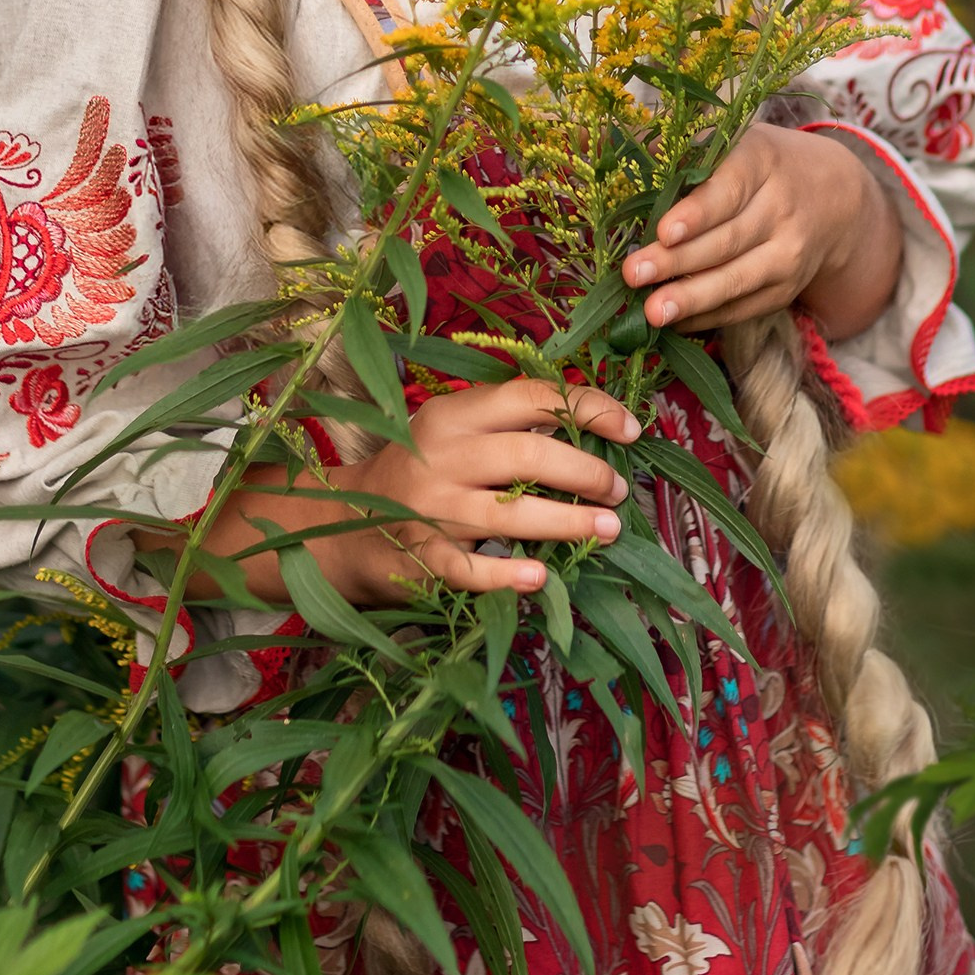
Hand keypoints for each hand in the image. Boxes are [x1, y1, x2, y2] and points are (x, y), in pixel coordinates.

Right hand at [336, 379, 638, 600]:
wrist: (345, 524)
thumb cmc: (419, 470)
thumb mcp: (454, 430)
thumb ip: (507, 424)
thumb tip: (593, 424)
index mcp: (453, 414)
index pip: (530, 396)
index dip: (586, 407)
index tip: (629, 428)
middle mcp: (441, 455)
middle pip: (527, 455)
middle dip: (584, 472)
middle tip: (617, 489)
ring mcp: (429, 508)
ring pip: (508, 514)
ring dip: (567, 522)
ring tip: (608, 529)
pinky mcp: (420, 555)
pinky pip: (469, 569)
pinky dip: (506, 575)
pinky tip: (542, 578)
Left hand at [621, 125, 901, 337]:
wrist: (833, 197)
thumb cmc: (760, 164)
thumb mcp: (732, 141)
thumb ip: (679, 149)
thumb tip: (615, 152)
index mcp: (761, 160)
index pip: (728, 190)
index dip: (697, 213)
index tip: (664, 230)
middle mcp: (781, 208)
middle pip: (726, 240)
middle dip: (678, 261)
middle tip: (633, 273)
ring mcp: (788, 253)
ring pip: (737, 280)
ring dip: (692, 298)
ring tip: (652, 311)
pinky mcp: (785, 289)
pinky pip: (743, 308)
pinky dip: (707, 317)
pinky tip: (674, 323)